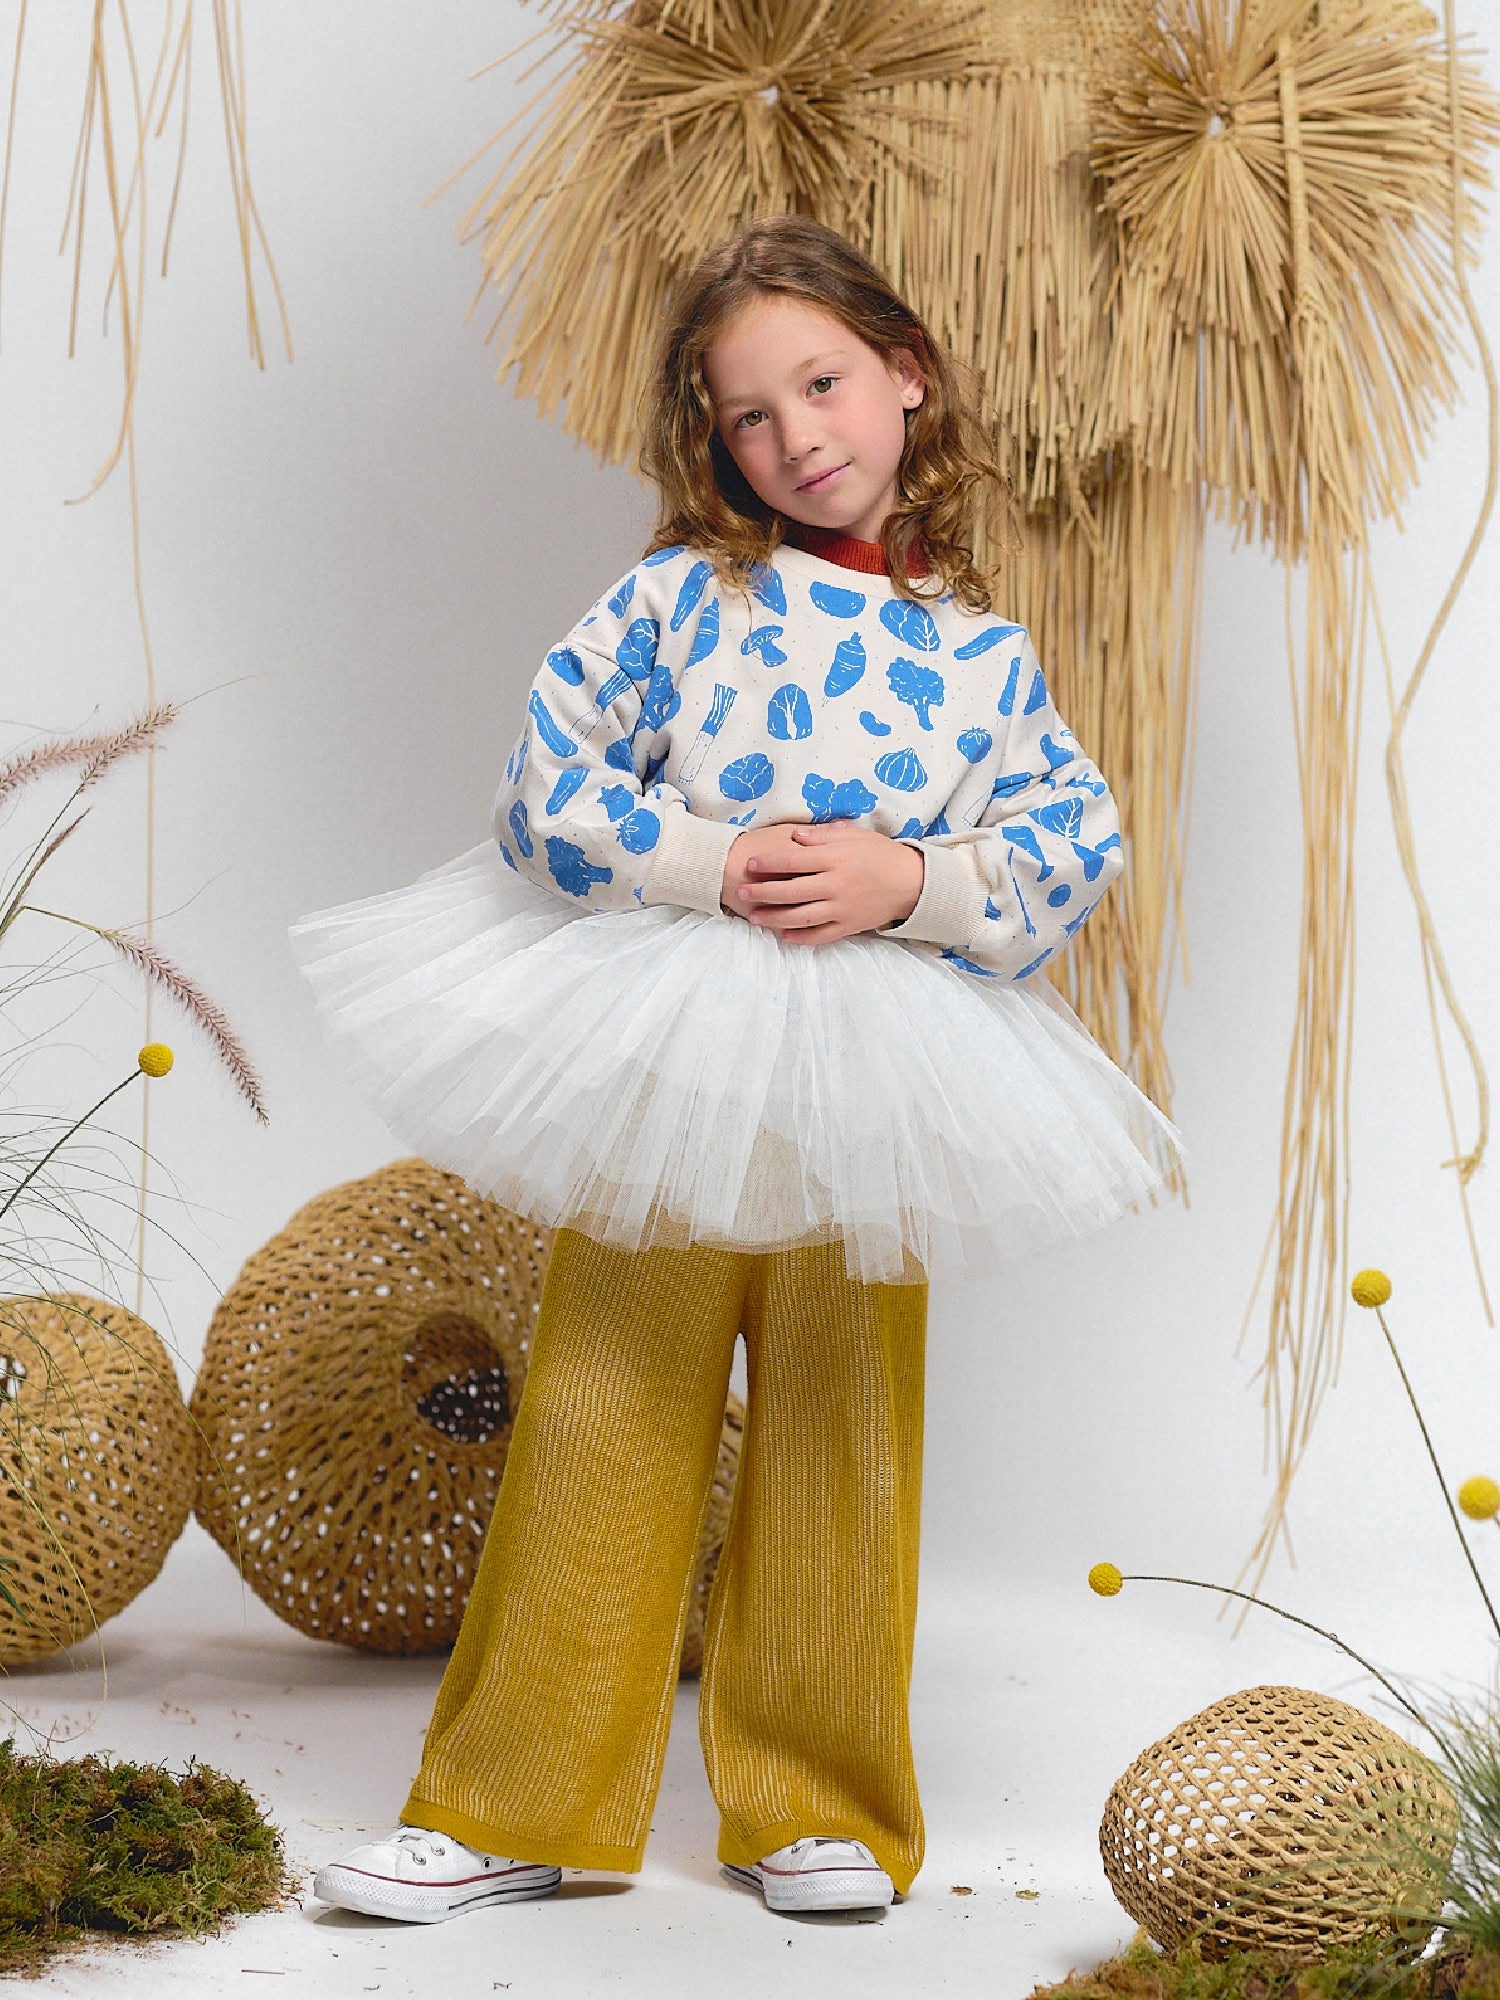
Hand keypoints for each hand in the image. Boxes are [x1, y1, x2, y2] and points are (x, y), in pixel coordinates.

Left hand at [721, 821, 923, 944]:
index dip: (769, 863)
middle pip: (791, 892)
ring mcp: (842, 909)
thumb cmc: (881, 853)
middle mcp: (836, 885)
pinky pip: (820, 936)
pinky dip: (800, 938)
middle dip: (762, 893)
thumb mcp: (854, 835)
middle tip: (741, 892)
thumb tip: (793, 836)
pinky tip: (783, 937)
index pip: (793, 862)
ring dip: (774, 919)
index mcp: (836, 859)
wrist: (912, 882)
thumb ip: (822, 836)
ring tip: (753, 918)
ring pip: (801, 917)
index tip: (750, 864)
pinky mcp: (849, 926)